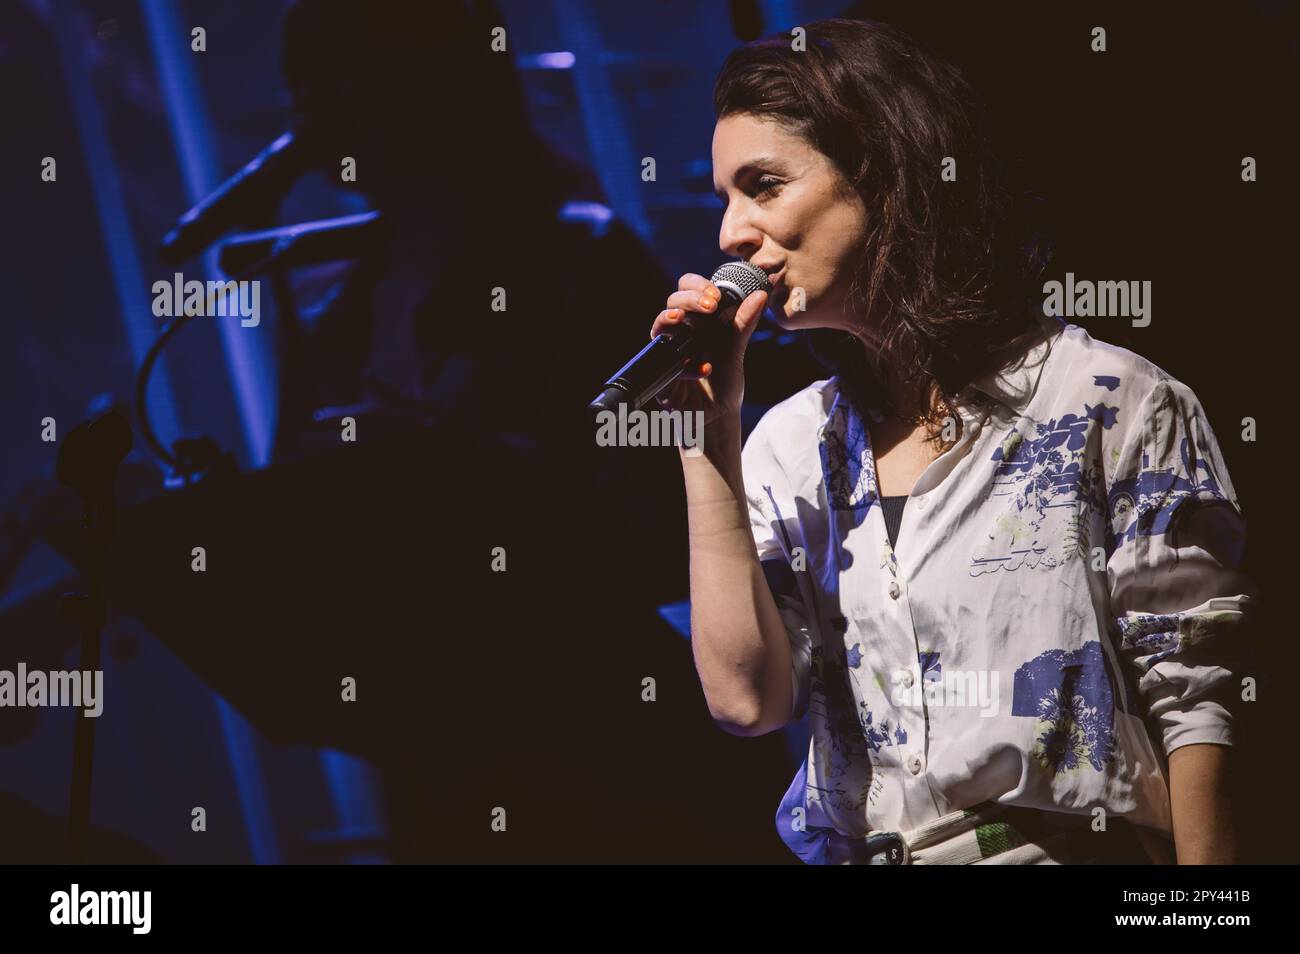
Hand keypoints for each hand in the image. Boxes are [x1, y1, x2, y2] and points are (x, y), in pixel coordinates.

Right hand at [647, 272, 768, 427]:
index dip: (697, 284)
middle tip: (710, 305)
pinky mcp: (663, 375)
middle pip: (672, 301)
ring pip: (659, 327)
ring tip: (683, 320)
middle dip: (689, 299)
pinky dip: (687, 366)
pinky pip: (667, 365)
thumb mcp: (736, 348)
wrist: (718, 413)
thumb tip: (761, 294)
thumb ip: (745, 322)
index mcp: (696, 319)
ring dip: (670, 319)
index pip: (686, 288)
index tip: (716, 294)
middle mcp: (678, 332)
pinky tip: (705, 369)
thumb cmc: (723, 379)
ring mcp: (667, 352)